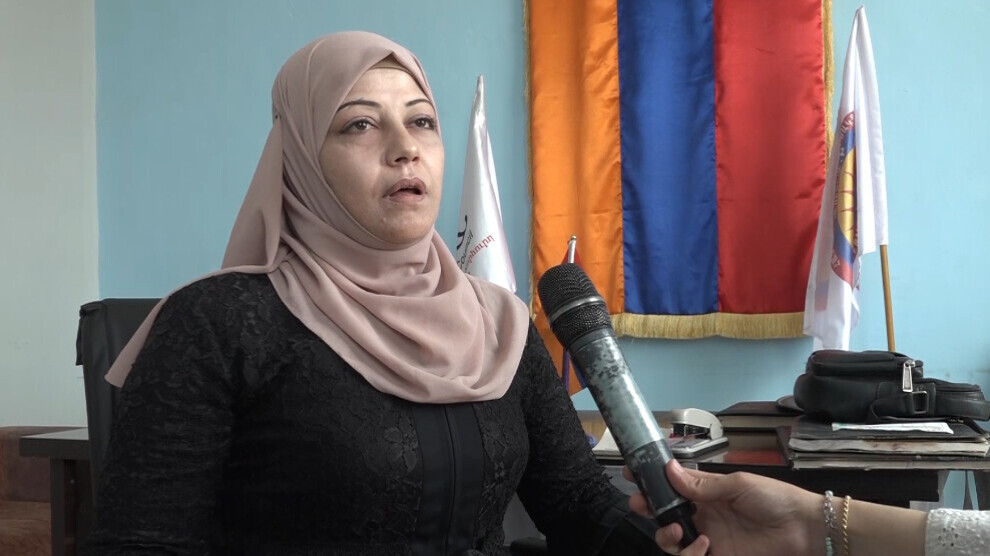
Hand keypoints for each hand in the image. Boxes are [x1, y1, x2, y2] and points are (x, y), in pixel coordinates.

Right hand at [627, 460, 822, 555]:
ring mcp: (707, 536)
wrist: (803, 529)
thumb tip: (670, 471)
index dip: (651, 479)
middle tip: (639, 504)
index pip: (672, 483)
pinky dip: (689, 552)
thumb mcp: (737, 485)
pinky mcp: (715, 555)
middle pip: (664, 512)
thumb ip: (702, 485)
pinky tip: (703, 544)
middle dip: (647, 507)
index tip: (631, 473)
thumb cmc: (774, 499)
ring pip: (671, 538)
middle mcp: (702, 512)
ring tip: (677, 529)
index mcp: (707, 490)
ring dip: (665, 534)